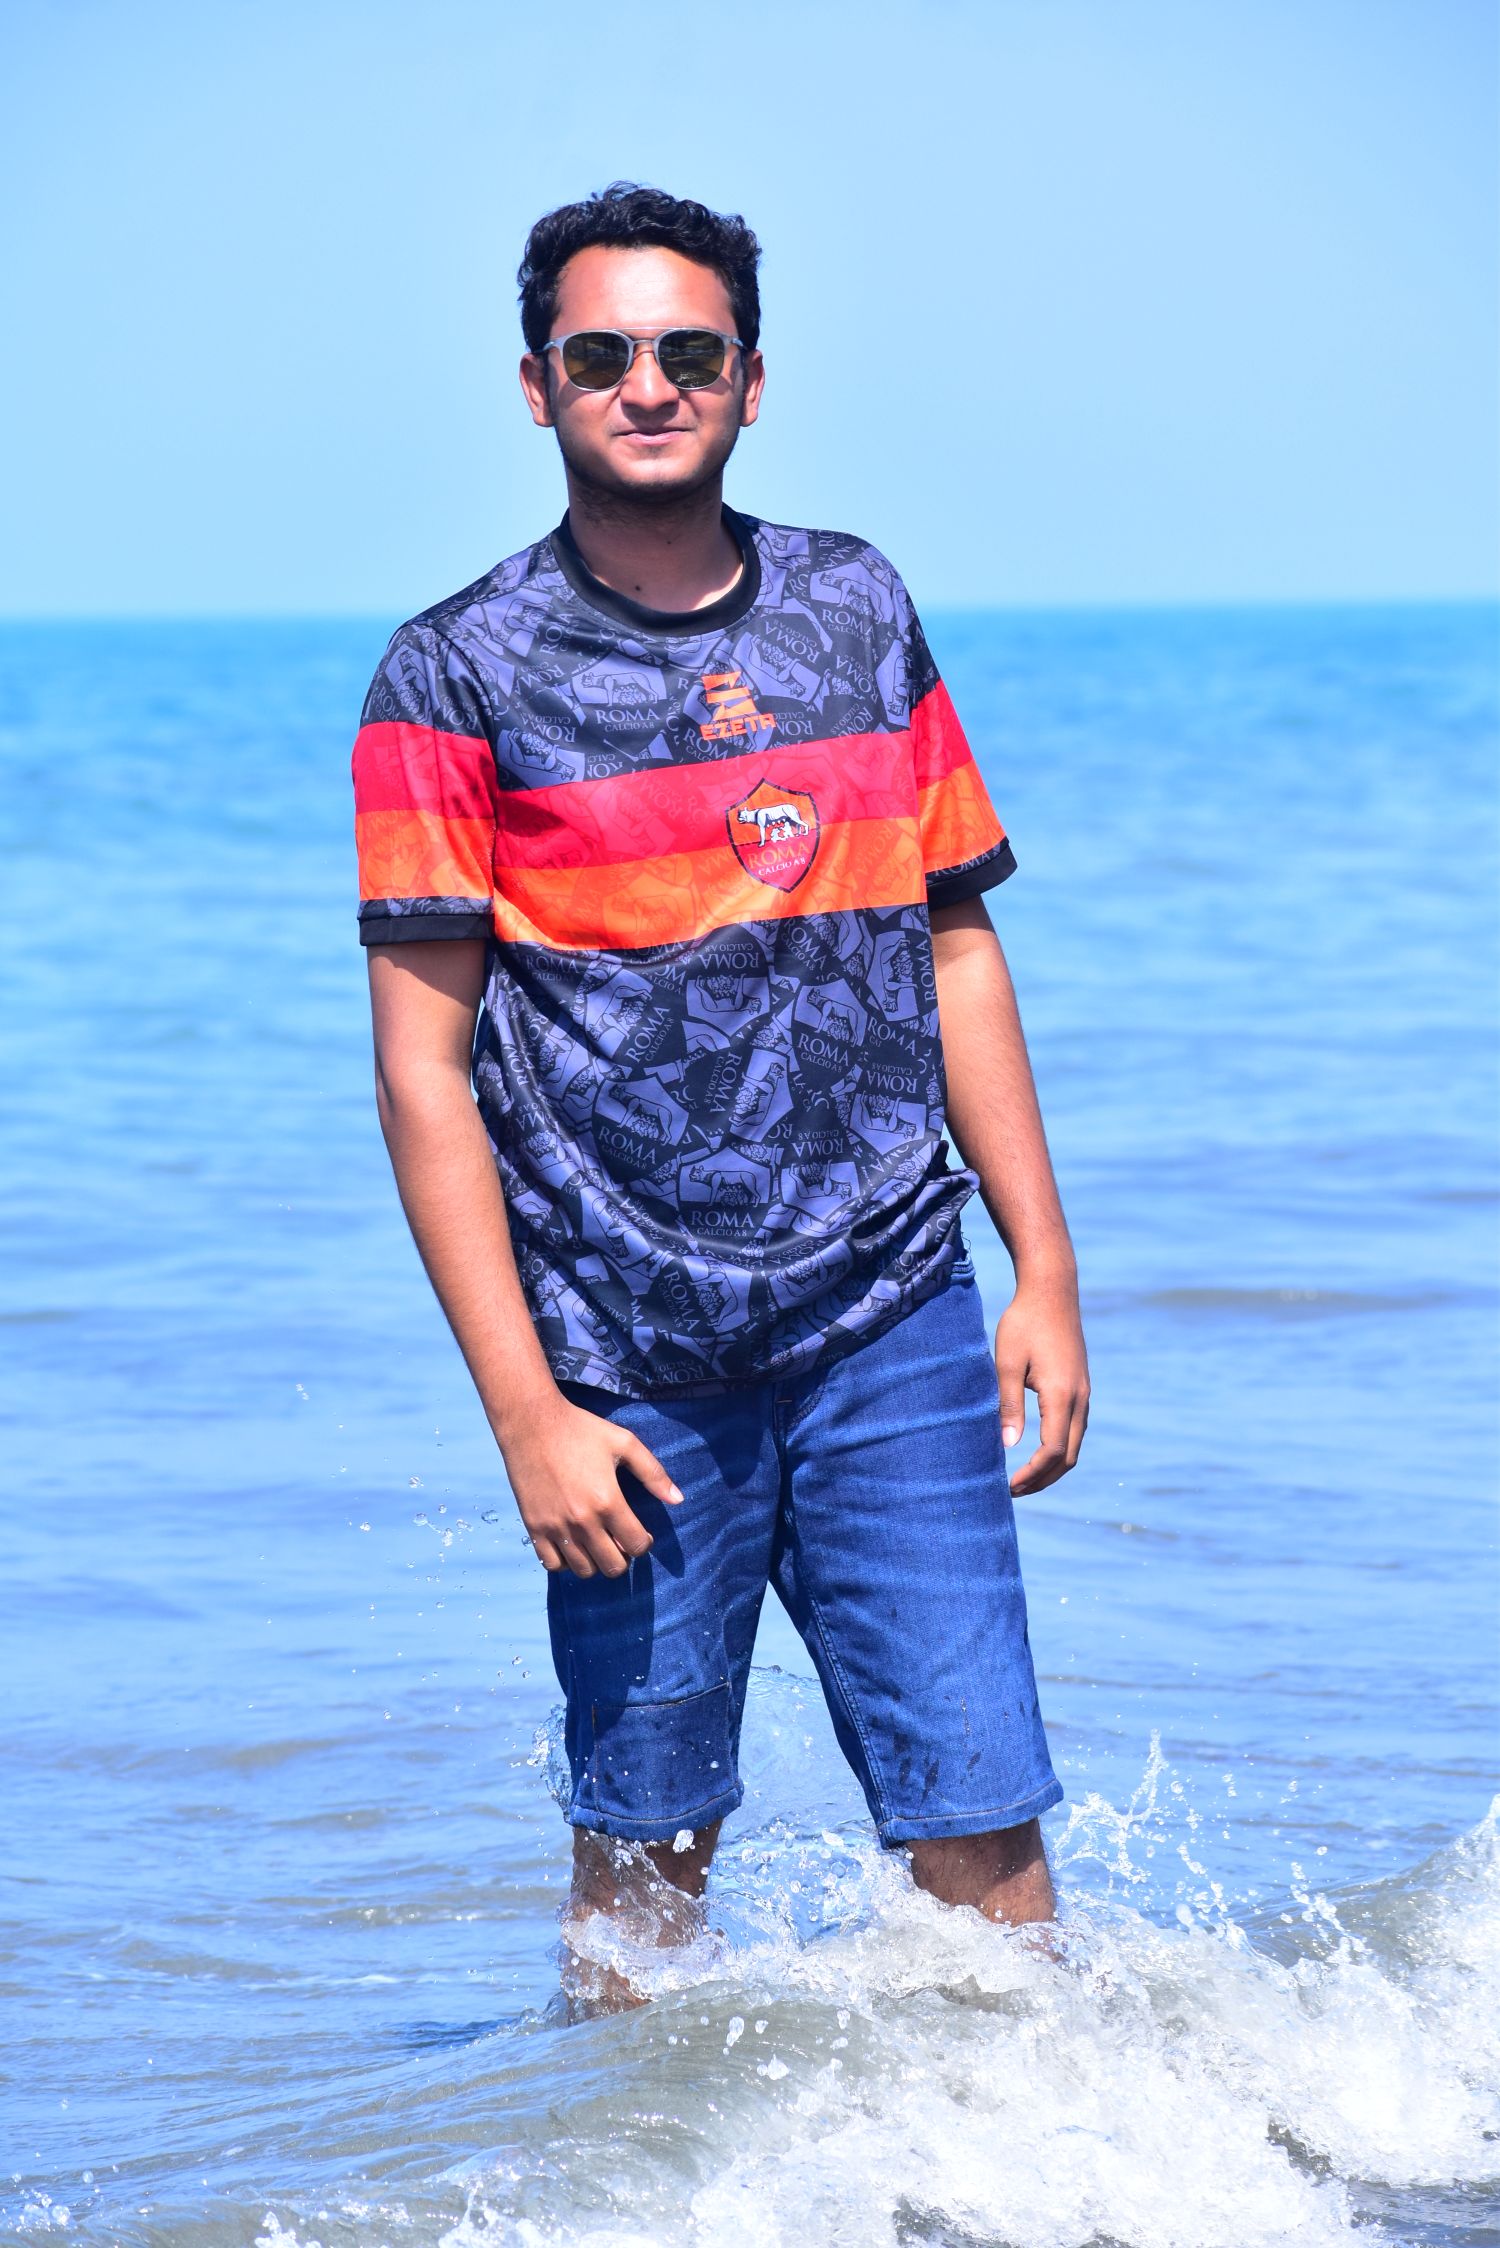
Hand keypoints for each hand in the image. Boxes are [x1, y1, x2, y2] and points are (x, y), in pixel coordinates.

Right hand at [500, 1395, 682, 1577]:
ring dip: (596, 1561)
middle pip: (613, 1566)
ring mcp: (556, 1527)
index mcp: (609, 1501)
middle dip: (624, 1557)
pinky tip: (571, 1544)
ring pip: (584, 1570)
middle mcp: (583, 1521)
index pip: (637, 1546)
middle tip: (620, 1540)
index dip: (644, 1543)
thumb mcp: (624, 1443)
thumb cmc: (580, 1430)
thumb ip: (653, 1473)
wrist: (531, 1423)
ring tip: (597, 1542)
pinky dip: (565, 1562)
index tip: (641, 1533)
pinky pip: (553, 1564)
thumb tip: (678, 1499)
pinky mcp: (534, 1527)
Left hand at [994, 1279, 1089, 1495]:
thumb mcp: (1007, 1362)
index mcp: (1062, 1395)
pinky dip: (1057, 1448)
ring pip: (1074, 1444)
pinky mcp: (1080, 1387)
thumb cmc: (1024, 1323)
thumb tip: (1008, 1445)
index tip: (1009, 1487)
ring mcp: (1084, 1393)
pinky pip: (1074, 1429)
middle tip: (1014, 1492)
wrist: (1052, 1291)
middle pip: (1068, 1456)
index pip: (1052, 1451)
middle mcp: (1080, 1399)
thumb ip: (1008, 1404)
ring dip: (1051, 1466)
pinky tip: (1036, 1450)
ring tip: (1023, 1477)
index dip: (1032, 1474)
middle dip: (1043, 1479)